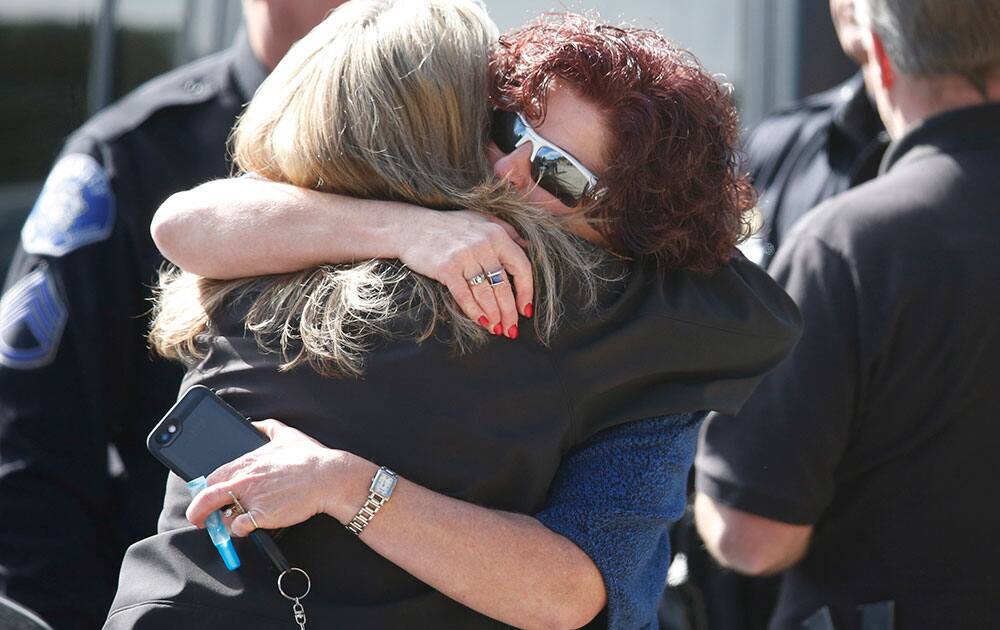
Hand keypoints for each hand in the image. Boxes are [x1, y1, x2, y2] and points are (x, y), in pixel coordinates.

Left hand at [186, 419, 371, 536]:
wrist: (328, 477)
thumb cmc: (310, 457)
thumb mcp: (286, 434)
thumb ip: (266, 428)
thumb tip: (255, 424)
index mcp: (246, 462)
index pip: (211, 478)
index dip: (205, 490)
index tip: (206, 497)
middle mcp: (244, 480)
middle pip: (206, 498)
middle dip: (200, 511)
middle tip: (201, 519)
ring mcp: (252, 499)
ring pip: (222, 517)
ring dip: (224, 522)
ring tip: (232, 523)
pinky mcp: (263, 515)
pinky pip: (240, 528)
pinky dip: (240, 530)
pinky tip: (247, 527)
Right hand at [393, 209, 533, 338]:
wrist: (412, 227)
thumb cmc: (450, 226)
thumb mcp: (483, 220)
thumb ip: (507, 231)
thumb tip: (528, 246)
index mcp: (497, 234)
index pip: (521, 267)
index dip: (526, 291)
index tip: (526, 309)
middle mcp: (483, 244)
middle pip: (504, 285)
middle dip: (510, 311)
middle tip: (512, 329)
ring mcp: (464, 256)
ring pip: (486, 293)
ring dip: (494, 315)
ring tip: (498, 329)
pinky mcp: (446, 268)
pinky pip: (465, 295)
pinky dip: (474, 311)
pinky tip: (482, 322)